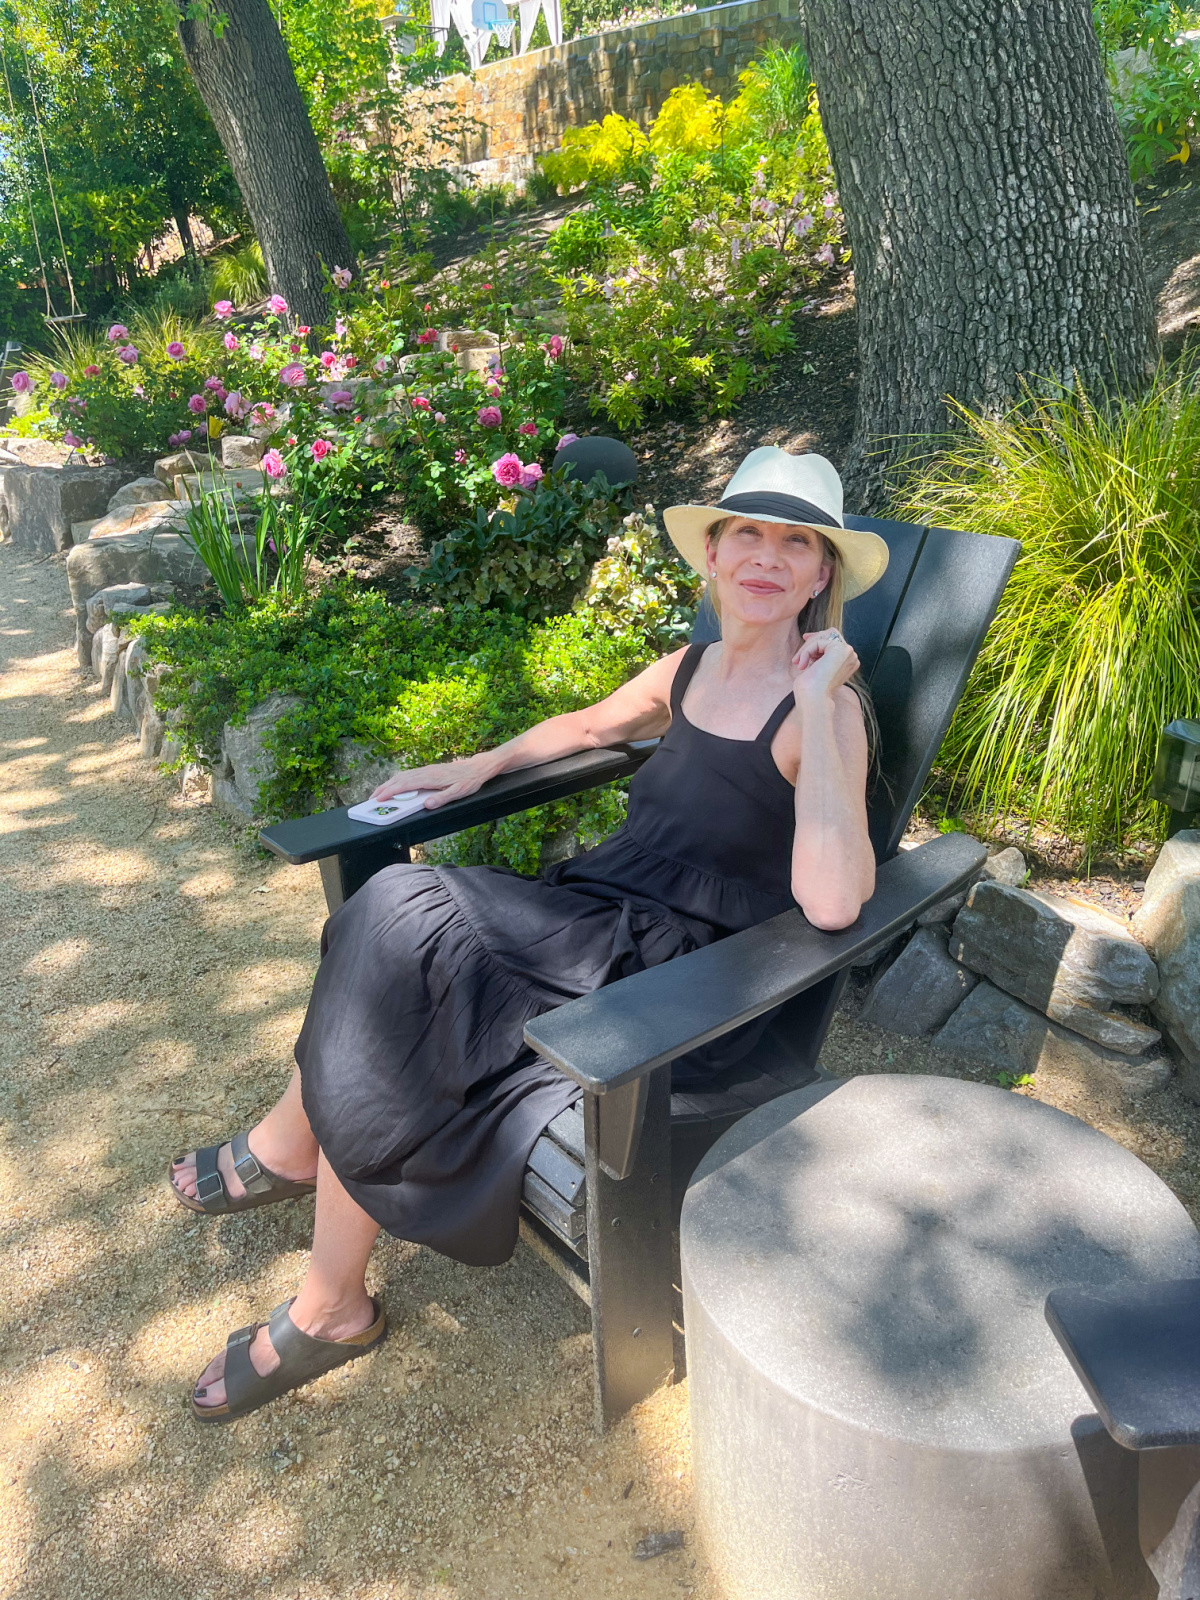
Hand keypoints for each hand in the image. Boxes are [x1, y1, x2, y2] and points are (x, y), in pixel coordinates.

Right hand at [371, 755, 492, 808]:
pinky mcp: (428, 770)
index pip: (405, 785)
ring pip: (402, 776)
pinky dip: (397, 780)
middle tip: (371, 799)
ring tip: (378, 793)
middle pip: (399, 779)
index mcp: (430, 778)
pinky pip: (408, 774)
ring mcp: (426, 770)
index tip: (378, 799)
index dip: (390, 792)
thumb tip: (427, 805)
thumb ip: (443, 799)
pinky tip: (395, 786)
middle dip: (384, 789)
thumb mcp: (460, 792)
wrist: (478, 767)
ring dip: (388, 784)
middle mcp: (426, 771)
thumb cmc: (469, 780)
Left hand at [791, 628, 859, 702]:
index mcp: (849, 661)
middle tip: (798, 655)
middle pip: (830, 634)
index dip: (819, 638)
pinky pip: (818, 641)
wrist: (814, 699)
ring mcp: (847, 652)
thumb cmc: (812, 688)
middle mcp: (851, 656)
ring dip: (807, 648)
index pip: (835, 640)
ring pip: (823, 636)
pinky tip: (802, 665)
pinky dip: (806, 651)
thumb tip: (809, 636)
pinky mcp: (839, 649)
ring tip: (798, 663)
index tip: (805, 639)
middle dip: (812, 641)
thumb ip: (818, 653)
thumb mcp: (816, 666)